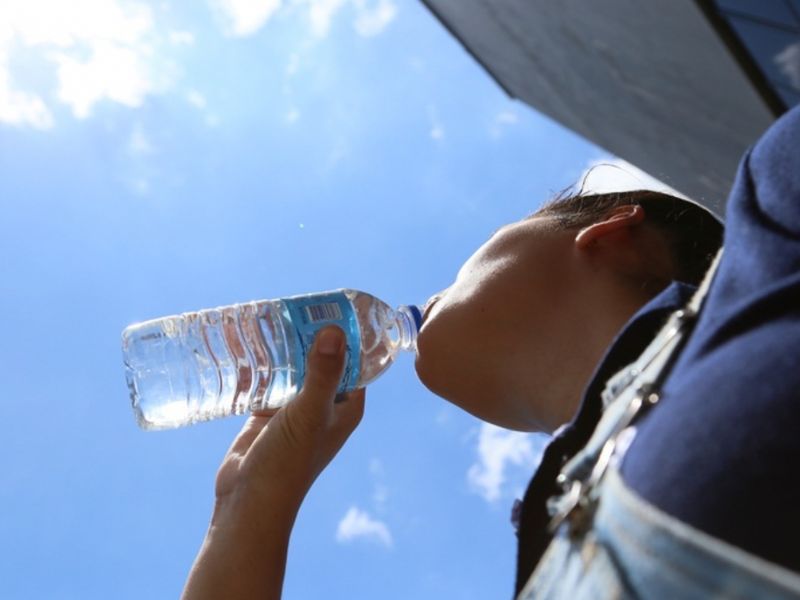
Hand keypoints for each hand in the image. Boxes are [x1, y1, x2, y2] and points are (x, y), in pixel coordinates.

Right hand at [181, 326, 364, 599]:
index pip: (356, 358)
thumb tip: (335, 332)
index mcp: (347, 405)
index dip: (347, 331)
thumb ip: (322, 373)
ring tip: (263, 314)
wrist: (248, 504)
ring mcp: (295, 409)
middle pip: (320, 357)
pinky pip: (265, 379)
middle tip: (289, 304)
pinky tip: (240, 341)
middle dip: (306, 333)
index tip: (330, 302)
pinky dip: (257, 363)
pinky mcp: (267, 414)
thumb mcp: (308, 413)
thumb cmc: (288, 463)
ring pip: (291, 366)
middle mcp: (324, 404)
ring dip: (280, 345)